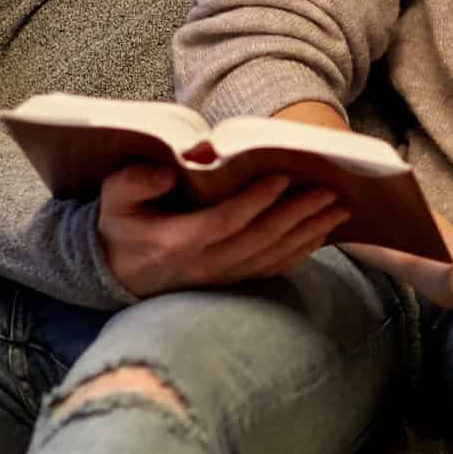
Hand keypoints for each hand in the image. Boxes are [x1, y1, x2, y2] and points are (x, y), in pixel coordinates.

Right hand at [96, 165, 350, 297]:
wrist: (116, 270)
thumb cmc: (121, 224)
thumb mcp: (114, 198)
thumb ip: (135, 182)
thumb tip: (168, 172)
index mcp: (177, 244)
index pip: (225, 222)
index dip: (256, 201)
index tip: (282, 176)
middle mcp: (206, 266)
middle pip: (260, 240)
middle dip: (298, 214)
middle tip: (329, 189)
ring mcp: (221, 279)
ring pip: (273, 257)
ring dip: (308, 232)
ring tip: (338, 208)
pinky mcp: (232, 281)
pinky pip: (272, 269)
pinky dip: (300, 252)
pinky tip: (322, 234)